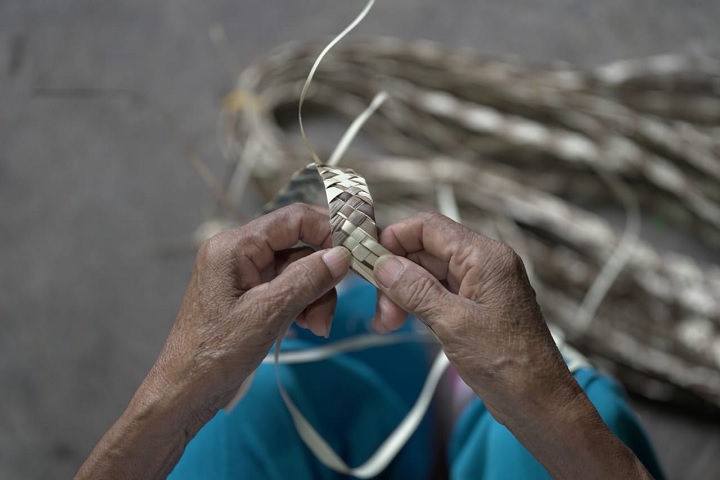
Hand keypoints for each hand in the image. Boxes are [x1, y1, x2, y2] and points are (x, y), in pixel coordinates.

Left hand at [150, 204, 350, 416]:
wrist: (185, 392)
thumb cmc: (215, 354)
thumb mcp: (268, 314)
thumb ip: (307, 280)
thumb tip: (342, 256)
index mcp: (234, 246)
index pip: (294, 218)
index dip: (329, 230)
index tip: (357, 251)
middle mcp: (238, 252)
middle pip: (299, 247)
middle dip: (322, 278)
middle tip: (328, 312)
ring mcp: (243, 274)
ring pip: (298, 270)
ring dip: (315, 296)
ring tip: (316, 327)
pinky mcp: (249, 295)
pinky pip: (287, 288)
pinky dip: (303, 304)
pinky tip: (306, 326)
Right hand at [371, 213, 652, 479]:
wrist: (539, 402)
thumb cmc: (508, 364)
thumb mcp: (452, 323)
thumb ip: (415, 289)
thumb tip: (384, 265)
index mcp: (484, 257)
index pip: (428, 227)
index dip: (394, 238)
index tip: (368, 260)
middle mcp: (484, 263)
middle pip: (425, 250)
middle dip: (396, 274)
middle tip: (381, 309)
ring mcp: (481, 284)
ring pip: (428, 272)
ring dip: (402, 292)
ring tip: (388, 322)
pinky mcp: (476, 305)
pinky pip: (439, 291)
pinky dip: (416, 303)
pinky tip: (401, 321)